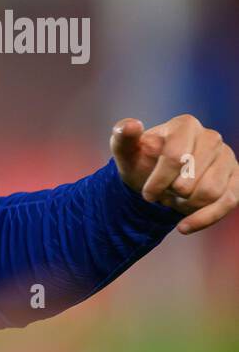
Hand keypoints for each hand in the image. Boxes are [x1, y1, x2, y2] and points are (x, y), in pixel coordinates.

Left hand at [110, 115, 238, 234]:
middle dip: (172, 194)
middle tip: (164, 192)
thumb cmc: (142, 163)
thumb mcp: (126, 152)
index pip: (176, 157)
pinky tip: (183, 226)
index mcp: (185, 125)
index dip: (159, 182)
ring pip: (211, 193)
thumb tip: (130, 125)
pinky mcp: (237, 178)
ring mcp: (227, 157)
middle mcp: (211, 137)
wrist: (157, 180)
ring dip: (186, 204)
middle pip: (192, 180)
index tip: (146, 194)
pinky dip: (203, 219)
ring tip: (176, 198)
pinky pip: (229, 202)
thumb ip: (123, 137)